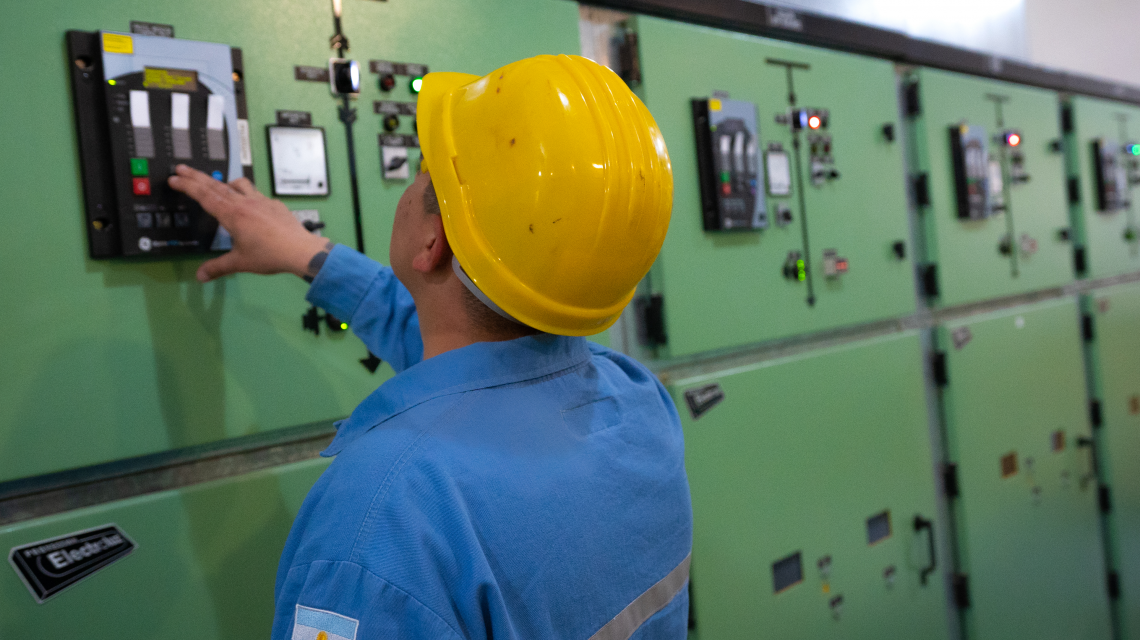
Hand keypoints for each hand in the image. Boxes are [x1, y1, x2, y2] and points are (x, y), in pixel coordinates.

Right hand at [167, 165, 330, 281]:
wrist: (301, 250)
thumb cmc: (271, 255)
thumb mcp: (240, 262)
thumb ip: (218, 267)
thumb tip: (201, 275)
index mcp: (233, 215)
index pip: (204, 195)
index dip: (187, 186)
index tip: (175, 178)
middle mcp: (245, 203)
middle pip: (216, 185)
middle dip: (196, 176)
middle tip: (182, 168)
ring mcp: (261, 201)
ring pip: (239, 184)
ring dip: (224, 182)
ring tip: (217, 182)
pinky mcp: (274, 204)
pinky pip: (256, 193)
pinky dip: (246, 192)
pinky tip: (249, 201)